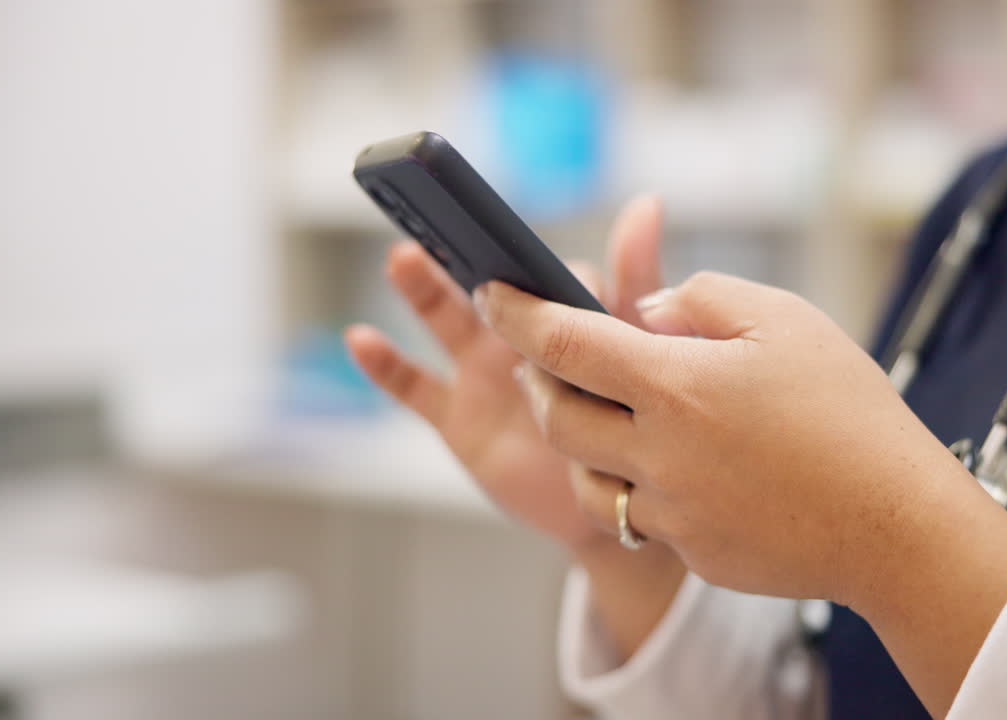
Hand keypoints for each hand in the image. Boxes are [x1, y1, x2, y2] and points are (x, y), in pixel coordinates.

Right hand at [344, 196, 664, 552]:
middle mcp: (515, 333)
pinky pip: (414, 388)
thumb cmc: (630, 418)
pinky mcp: (458, 417)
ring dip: (420, 287)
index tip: (546, 278)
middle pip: (480, 280)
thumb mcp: (641, 349)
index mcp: (560, 311)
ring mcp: (480, 372)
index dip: (547, 276)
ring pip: (443, 318)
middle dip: (459, 247)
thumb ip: (635, 278)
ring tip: (403, 255)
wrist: (614, 498)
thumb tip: (645, 204)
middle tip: (438, 211)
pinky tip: (361, 339)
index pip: (549, 277)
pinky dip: (384, 365)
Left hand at [477, 270, 1006, 604]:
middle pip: (559, 417)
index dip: (517, 314)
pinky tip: (670, 465)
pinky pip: (639, 517)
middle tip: (543, 359)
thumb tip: (649, 310)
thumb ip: (703, 299)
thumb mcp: (786, 321)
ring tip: (600, 414)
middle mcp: (659, 454)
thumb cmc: (849, 413)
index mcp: (677, 386)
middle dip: (539, 382)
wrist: (896, 524)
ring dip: (579, 440)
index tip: (492, 294)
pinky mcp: (692, 551)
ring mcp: (672, 512)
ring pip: (587, 477)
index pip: (566, 343)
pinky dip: (636, 484)